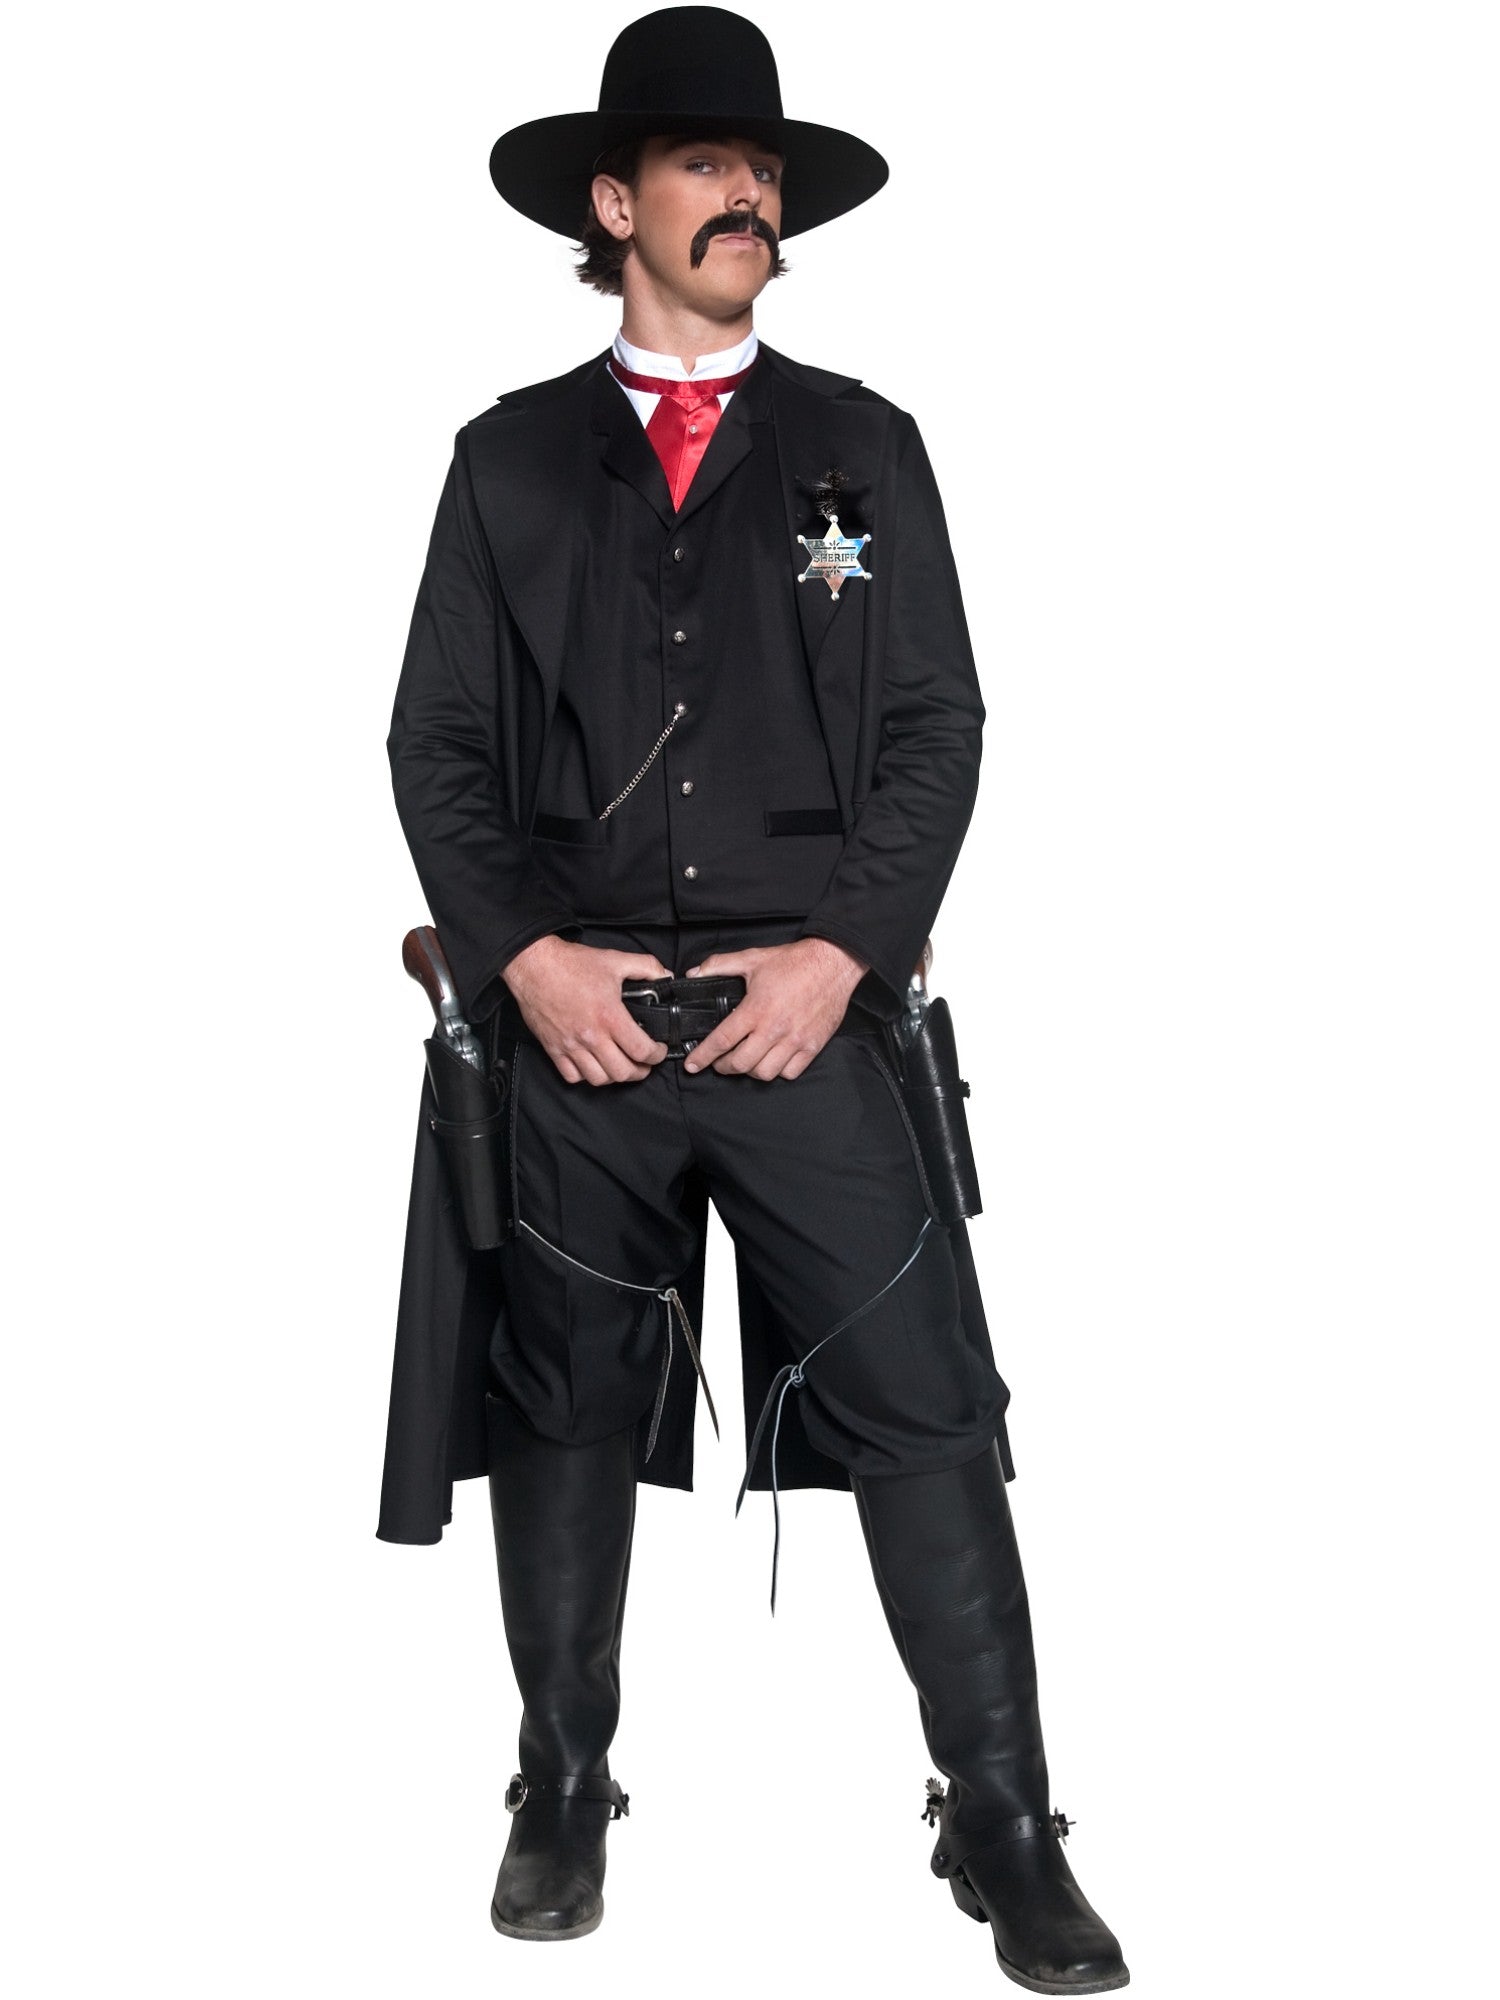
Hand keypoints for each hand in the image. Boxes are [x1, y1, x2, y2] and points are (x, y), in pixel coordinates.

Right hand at [502, 936, 673, 1085]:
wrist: (534, 966)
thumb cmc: (571, 964)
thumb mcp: (616, 959)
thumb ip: (647, 967)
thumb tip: (665, 976)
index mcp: (609, 1016)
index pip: (641, 1051)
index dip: (657, 1055)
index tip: (659, 1051)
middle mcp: (591, 1036)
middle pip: (622, 1072)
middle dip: (640, 1072)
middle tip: (644, 1064)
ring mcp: (571, 1045)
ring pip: (598, 1079)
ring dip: (614, 1076)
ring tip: (620, 1066)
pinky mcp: (554, 1048)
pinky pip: (572, 1076)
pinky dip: (585, 1076)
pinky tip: (593, 1065)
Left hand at [678, 938, 868, 1079]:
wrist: (833, 963)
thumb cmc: (794, 962)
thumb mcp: (752, 958)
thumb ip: (719, 965)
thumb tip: (694, 973)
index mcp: (756, 1009)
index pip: (722, 1040)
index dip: (703, 1056)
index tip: (693, 1065)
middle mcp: (775, 1028)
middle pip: (741, 1063)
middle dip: (724, 1067)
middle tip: (720, 1062)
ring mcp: (795, 1040)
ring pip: (764, 1073)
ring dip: (750, 1071)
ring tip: (746, 1061)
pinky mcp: (812, 1045)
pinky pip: (790, 1072)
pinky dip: (777, 1071)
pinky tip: (772, 1059)